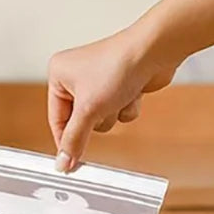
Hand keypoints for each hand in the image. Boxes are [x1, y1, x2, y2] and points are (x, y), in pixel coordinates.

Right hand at [47, 29, 176, 171]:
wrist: (157, 49)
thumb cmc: (118, 66)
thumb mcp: (88, 110)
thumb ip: (73, 140)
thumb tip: (63, 163)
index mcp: (58, 74)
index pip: (56, 118)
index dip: (64, 140)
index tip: (68, 162)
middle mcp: (76, 77)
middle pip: (79, 121)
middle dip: (95, 119)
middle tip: (101, 110)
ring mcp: (99, 82)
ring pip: (100, 119)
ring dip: (112, 114)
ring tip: (119, 96)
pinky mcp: (120, 86)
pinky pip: (118, 112)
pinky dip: (126, 107)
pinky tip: (133, 92)